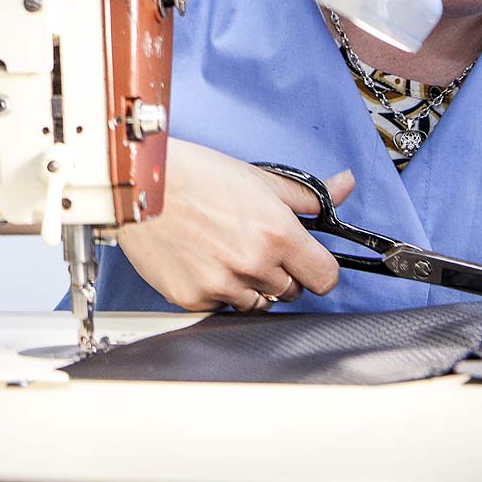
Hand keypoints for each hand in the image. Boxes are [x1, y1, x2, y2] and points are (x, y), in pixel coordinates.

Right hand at [115, 139, 354, 311]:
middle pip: (291, 292)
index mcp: (277, 232)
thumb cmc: (193, 174)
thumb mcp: (256, 177)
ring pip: (257, 304)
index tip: (305, 261)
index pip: (326, 278)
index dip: (316, 268)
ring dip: (248, 285)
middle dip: (279, 273)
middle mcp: (253, 263)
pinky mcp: (192, 298)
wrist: (137, 184)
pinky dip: (215, 291)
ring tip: (222, 253)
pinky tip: (200, 261)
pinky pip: (220, 307)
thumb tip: (344, 186)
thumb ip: (306, 193)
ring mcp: (222, 285)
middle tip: (251, 246)